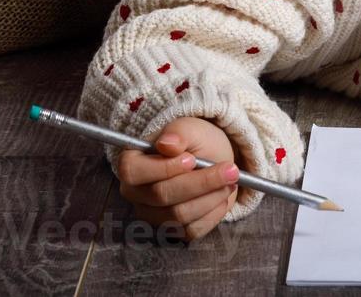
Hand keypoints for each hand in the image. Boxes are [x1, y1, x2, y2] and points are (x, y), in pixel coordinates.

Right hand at [116, 115, 241, 243]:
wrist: (210, 159)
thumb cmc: (193, 142)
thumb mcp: (189, 128)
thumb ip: (178, 133)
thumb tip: (167, 144)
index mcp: (131, 164)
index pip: (133, 172)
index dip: (163, 168)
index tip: (192, 160)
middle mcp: (135, 193)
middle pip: (161, 195)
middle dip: (200, 182)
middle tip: (230, 169)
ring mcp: (152, 215)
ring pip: (179, 215)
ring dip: (210, 197)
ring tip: (230, 180)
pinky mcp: (171, 231)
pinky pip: (191, 230)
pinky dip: (212, 213)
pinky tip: (222, 196)